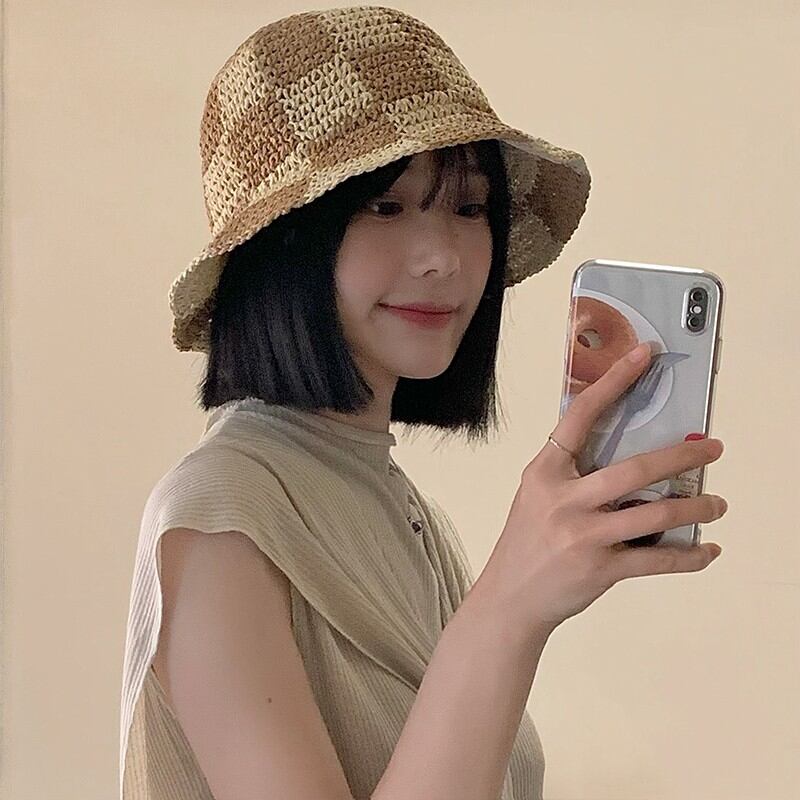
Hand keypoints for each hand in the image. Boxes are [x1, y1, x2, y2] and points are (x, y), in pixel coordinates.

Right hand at [478, 342, 726, 633]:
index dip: (614, 382)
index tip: (644, 356)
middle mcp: (564, 499)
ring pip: (656, 514)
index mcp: (545, 471)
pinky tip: (707, 551)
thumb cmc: (526, 541)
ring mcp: (583, 536)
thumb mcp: (536, 495)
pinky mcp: (601, 569)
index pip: (581, 415)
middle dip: (683, 458)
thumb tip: (627, 453)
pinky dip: (690, 556)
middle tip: (713, 449)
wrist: (510, 598)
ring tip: (717, 504)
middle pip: (635, 469)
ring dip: (697, 507)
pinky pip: (658, 560)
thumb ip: (571, 473)